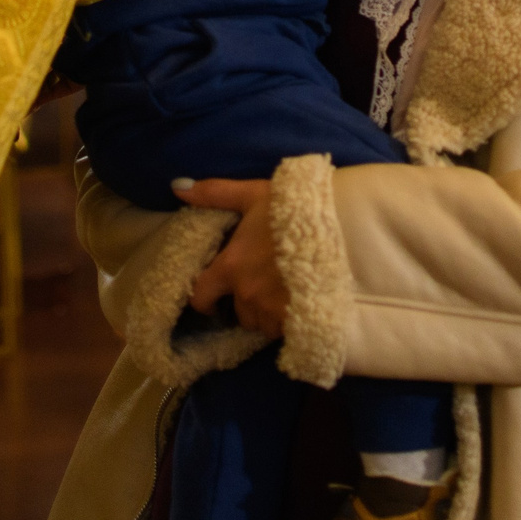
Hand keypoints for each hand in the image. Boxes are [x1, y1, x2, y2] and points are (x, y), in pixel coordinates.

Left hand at [177, 177, 287, 337]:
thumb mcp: (253, 194)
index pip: (200, 295)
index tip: (213, 299)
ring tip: (284, 294)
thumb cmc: (295, 208)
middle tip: (264, 285)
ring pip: (262, 324)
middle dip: (247, 303)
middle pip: (238, 312)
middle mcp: (247, 293)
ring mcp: (273, 311)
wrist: (343, 227)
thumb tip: (177, 187)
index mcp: (231, 266)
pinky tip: (301, 304)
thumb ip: (215, 193)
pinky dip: (289, 322)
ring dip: (269, 314)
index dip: (205, 299)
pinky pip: (285, 332)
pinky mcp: (298, 322)